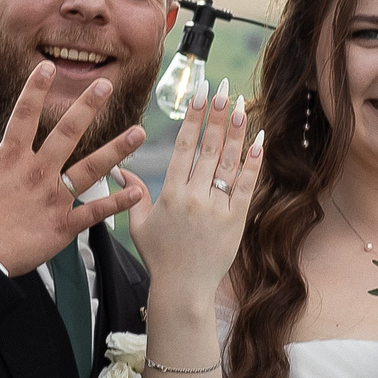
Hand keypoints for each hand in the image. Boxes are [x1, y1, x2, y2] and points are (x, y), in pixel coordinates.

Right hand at [0, 62, 145, 275]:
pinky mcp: (62, 226)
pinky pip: (94, 213)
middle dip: (88, 107)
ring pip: (90, 168)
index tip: (49, 67)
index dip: (36, 89)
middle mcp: (37, 172)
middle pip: (67, 133)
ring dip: (116, 150)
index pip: (25, 115)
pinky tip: (137, 191)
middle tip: (107, 86)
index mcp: (10, 158)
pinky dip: (116, 203)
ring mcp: (53, 198)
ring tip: (139, 132)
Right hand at [126, 77, 263, 306]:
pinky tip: (259, 141)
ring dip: (235, 131)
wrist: (183, 289)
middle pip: (206, 147)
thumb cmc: (160, 258)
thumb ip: (133, 194)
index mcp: (170, 194)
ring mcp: (216, 208)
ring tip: (240, 104)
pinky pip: (245, 186)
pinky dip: (252, 163)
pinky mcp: (236, 220)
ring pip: (227, 162)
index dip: (192, 117)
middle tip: (221, 87)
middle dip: (215, 114)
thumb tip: (118, 168)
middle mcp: (193, 197)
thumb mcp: (139, 225)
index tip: (198, 93)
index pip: (183, 147)